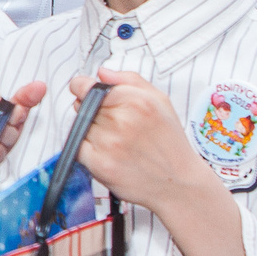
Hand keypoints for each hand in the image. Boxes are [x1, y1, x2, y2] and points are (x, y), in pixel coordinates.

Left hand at [68, 69, 217, 215]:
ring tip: (115, 140)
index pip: (85, 86)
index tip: (84, 92)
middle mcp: (122, 120)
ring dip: (90, 131)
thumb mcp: (159, 100)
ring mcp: (110, 143)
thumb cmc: (169, 141)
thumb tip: (102, 72)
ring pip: (80, 127)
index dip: (82, 88)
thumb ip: (129, 80)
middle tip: (113, 123)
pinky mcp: (101, 165)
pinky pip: (77, 148)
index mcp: (136, 100)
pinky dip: (86, 149)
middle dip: (91, 111)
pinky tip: (107, 152)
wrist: (179, 183)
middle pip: (82, 106)